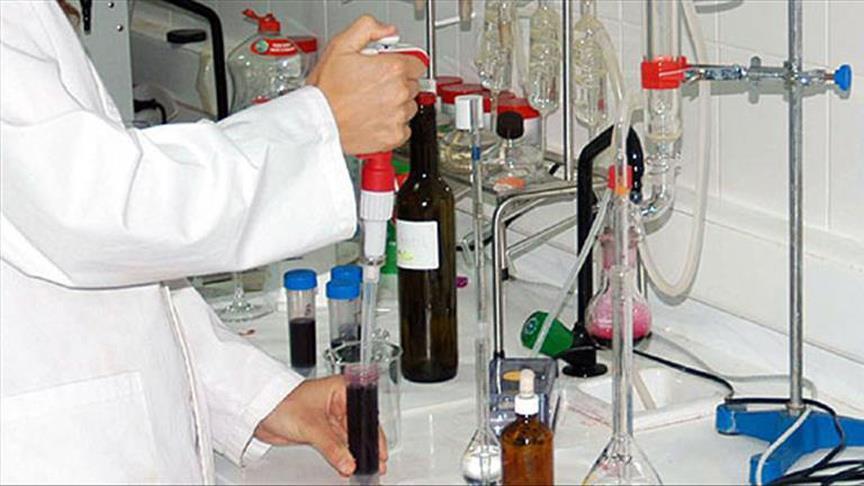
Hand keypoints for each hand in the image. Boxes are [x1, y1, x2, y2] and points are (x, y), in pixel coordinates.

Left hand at [254, 375, 387, 476]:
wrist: (258, 410)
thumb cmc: (280, 401)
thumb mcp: (312, 426)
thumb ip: (332, 447)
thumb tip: (348, 462)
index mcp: (341, 389)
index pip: (365, 412)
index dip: (373, 431)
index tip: (379, 449)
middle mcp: (338, 401)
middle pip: (359, 427)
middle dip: (365, 445)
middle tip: (375, 462)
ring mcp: (330, 416)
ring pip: (348, 438)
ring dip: (353, 453)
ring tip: (361, 467)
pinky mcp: (322, 429)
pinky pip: (337, 444)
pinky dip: (342, 455)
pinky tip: (346, 465)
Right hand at [307, 15, 426, 154]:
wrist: (319, 122)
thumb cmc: (327, 90)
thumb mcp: (341, 45)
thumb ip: (367, 28)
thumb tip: (387, 31)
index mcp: (392, 68)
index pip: (417, 63)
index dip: (403, 64)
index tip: (390, 68)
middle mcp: (399, 92)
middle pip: (412, 84)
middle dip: (398, 83)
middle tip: (375, 85)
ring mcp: (398, 115)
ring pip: (409, 106)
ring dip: (396, 104)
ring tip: (373, 102)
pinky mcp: (395, 135)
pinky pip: (404, 128)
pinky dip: (393, 124)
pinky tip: (375, 118)